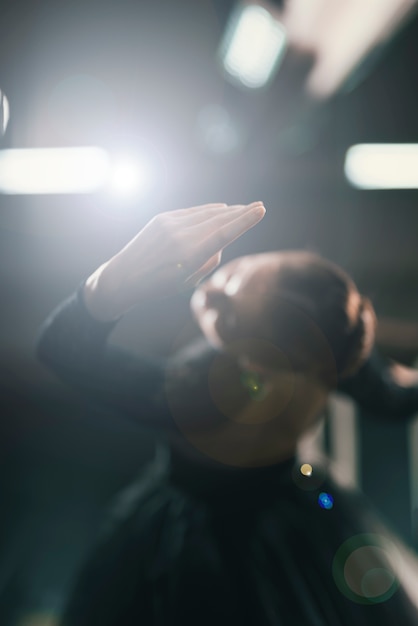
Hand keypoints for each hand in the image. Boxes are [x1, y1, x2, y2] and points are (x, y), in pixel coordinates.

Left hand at [84, 201, 265, 320]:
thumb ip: (209, 260)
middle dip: (241, 212)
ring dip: (226, 210)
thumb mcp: (189, 281)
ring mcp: (170, 224)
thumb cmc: (160, 285)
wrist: (123, 277)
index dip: (245, 221)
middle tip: (259, 206)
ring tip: (243, 208)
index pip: (225, 234)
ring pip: (206, 214)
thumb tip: (221, 240)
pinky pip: (192, 213)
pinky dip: (208, 211)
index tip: (261, 210)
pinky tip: (219, 209)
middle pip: (219, 219)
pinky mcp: (162, 219)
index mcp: (190, 256)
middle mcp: (181, 236)